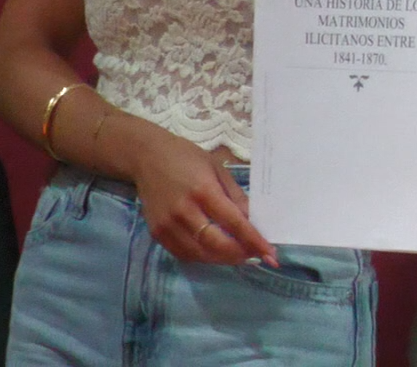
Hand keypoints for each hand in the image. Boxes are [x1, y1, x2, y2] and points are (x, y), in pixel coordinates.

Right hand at [128, 133, 278, 266]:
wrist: (146, 157)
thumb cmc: (186, 158)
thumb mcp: (218, 169)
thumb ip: (236, 197)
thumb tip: (253, 221)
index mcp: (203, 191)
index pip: (234, 223)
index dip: (253, 241)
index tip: (270, 254)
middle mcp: (184, 211)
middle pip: (217, 245)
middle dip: (240, 254)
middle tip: (256, 255)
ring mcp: (167, 225)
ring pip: (200, 254)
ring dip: (223, 259)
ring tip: (239, 255)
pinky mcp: (156, 233)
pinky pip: (183, 254)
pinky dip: (202, 257)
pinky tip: (214, 253)